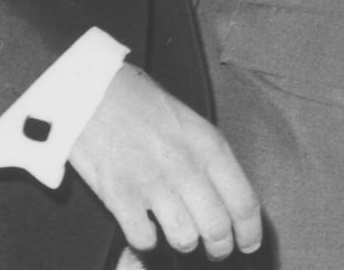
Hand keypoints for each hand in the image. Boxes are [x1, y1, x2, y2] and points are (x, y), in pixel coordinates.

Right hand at [68, 64, 261, 260]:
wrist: (93, 94)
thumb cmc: (143, 104)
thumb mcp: (192, 123)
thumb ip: (210, 159)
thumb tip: (225, 197)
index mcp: (210, 147)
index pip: (244, 202)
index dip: (250, 232)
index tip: (249, 244)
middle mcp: (187, 168)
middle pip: (217, 228)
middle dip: (220, 246)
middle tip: (216, 249)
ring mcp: (153, 185)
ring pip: (185, 238)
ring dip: (185, 241)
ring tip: (181, 234)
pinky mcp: (120, 198)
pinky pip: (144, 239)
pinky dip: (147, 240)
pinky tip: (146, 227)